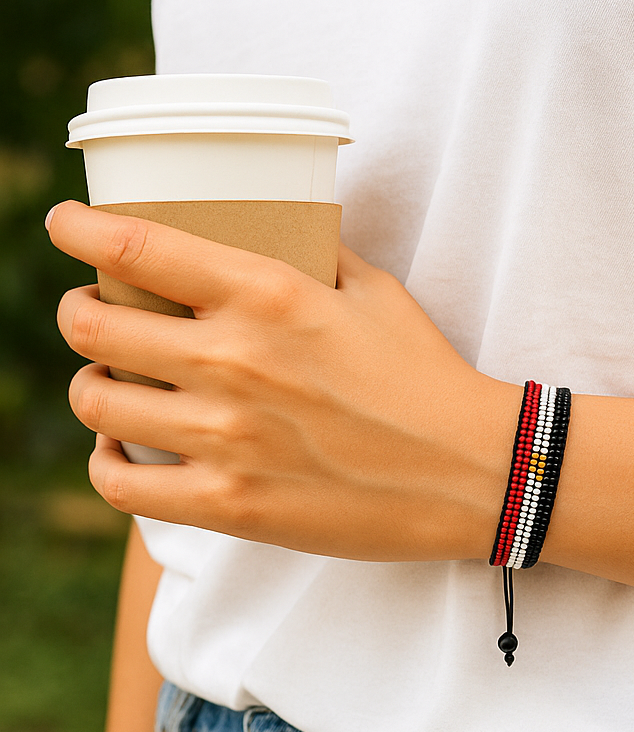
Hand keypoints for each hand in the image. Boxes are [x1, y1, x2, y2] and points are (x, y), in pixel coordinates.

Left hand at [47, 201, 517, 560]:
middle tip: (96, 316)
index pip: (132, 247)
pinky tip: (122, 451)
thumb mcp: (376, 291)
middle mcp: (233, 361)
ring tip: (112, 383)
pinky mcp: (231, 505)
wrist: (470, 472)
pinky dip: (105, 464)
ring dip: (92, 385)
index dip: (76, 230)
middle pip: (90, 327)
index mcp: (268, 295)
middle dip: (79, 313)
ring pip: (94, 403)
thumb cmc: (427, 378)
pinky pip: (119, 486)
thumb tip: (276, 232)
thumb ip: (315, 255)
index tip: (64, 226)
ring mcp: (226, 438)